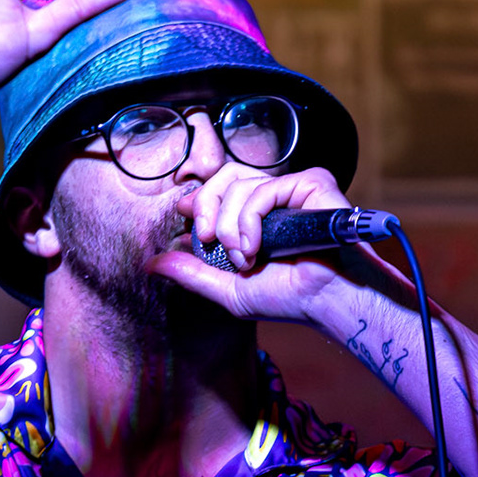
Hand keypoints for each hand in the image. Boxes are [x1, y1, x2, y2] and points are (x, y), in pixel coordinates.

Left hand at [145, 164, 357, 321]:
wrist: (326, 300)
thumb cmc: (289, 298)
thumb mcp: (228, 289)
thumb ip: (192, 274)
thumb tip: (150, 264)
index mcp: (255, 214)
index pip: (216, 186)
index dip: (197, 199)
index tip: (187, 222)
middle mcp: (272, 197)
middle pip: (222, 177)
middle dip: (206, 209)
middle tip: (208, 241)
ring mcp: (291, 188)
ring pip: (239, 184)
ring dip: (231, 226)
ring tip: (243, 258)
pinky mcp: (311, 182)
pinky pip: (263, 189)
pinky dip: (251, 219)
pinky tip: (256, 247)